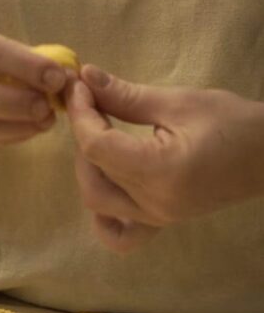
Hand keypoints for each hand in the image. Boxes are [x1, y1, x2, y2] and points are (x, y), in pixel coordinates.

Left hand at [67, 65, 263, 252]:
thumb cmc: (234, 123)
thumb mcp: (179, 102)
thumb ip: (126, 97)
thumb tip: (86, 78)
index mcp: (160, 171)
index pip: (97, 147)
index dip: (80, 115)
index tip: (79, 88)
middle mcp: (154, 203)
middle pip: (92, 175)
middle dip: (82, 137)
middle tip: (90, 107)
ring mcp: (157, 217)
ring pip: (97, 201)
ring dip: (87, 168)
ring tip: (99, 136)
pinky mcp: (162, 221)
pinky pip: (120, 233)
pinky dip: (102, 215)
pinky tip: (104, 184)